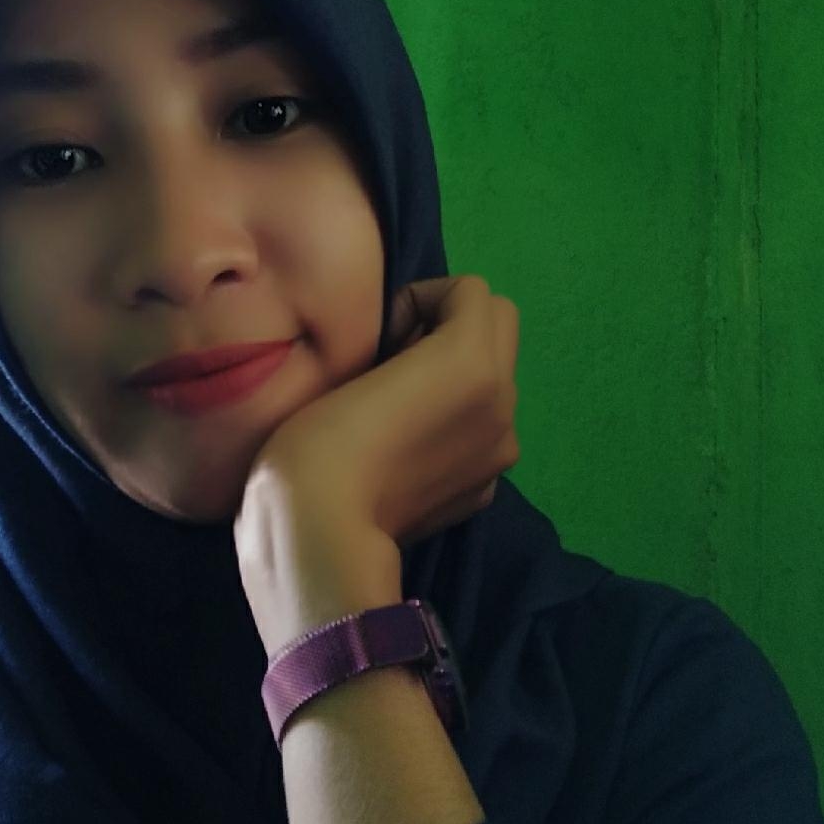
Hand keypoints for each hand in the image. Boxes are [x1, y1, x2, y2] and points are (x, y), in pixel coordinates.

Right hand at [237, 274, 520, 554]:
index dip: (420, 300)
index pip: (468, 289)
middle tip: (400, 360)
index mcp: (473, 360)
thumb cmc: (319, 438)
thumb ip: (405, 337)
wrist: (322, 534)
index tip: (383, 338)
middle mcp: (504, 400)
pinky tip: (408, 452)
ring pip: (496, 380)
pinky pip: (484, 431)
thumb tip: (412, 348)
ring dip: (457, 377)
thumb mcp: (355, 361)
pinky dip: (457, 427)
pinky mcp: (487, 488)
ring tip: (401, 409)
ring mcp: (501, 450)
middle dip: (454, 327)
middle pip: (500, 324)